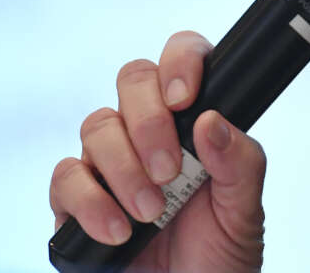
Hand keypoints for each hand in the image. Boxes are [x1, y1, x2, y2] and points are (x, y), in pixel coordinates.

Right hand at [49, 31, 266, 271]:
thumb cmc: (220, 256)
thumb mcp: (244, 211)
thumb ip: (239, 163)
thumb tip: (212, 120)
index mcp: (194, 121)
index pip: (182, 58)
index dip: (180, 61)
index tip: (184, 98)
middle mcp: (149, 131)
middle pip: (133, 79)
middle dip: (148, 122)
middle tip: (169, 171)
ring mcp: (110, 162)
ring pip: (97, 125)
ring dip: (124, 169)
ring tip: (151, 213)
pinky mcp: (77, 201)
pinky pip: (65, 177)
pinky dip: (90, 202)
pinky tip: (118, 230)